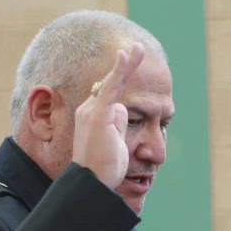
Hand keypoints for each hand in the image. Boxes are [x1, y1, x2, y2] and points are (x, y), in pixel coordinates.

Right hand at [72, 44, 144, 189]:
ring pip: (113, 83)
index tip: (130, 61)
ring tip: (140, 48)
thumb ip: (117, 125)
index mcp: (93, 117)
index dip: (119, 78)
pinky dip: (120, 70)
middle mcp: (89, 110)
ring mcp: (93, 111)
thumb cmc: (104, 168)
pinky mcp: (99, 114)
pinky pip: (111, 87)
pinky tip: (127, 54)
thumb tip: (122, 109)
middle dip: (126, 66)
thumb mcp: (116, 143)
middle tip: (139, 47)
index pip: (109, 93)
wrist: (93, 182)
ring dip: (128, 65)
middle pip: (111, 84)